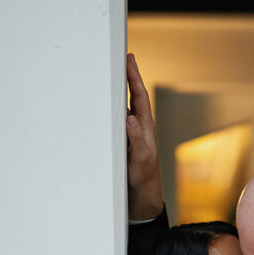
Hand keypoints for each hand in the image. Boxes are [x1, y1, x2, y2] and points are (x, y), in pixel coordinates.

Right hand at [126, 53, 163, 219]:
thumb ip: (137, 139)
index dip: (134, 77)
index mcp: (146, 128)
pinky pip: (118, 119)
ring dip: (121, 90)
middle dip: (130, 76)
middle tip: (126, 57)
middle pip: (134, 96)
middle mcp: (139, 127)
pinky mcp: (125, 142)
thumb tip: (130, 118)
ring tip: (118, 73)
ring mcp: (132, 134)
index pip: (140, 96)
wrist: (141, 197)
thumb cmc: (143, 179)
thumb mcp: (141, 159)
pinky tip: (107, 103)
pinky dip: (113, 108)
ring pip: (126, 106)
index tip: (129, 59)